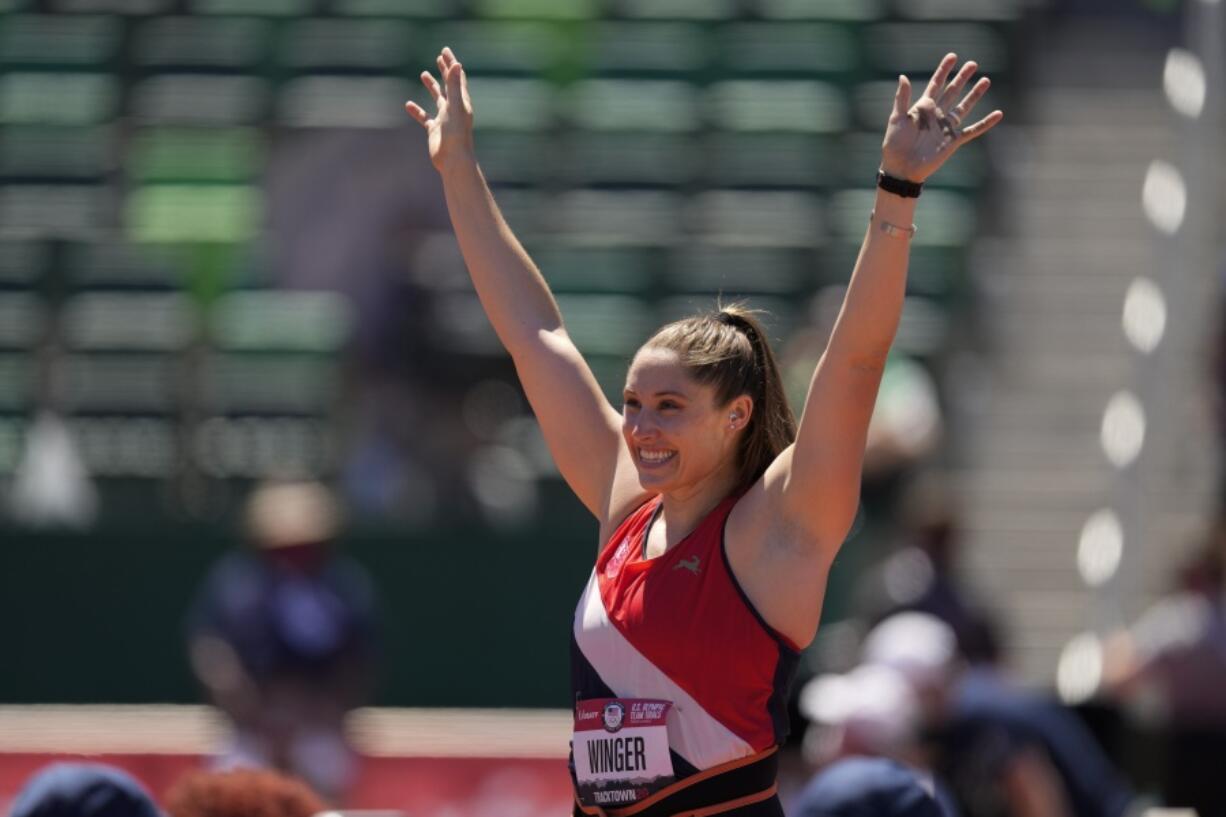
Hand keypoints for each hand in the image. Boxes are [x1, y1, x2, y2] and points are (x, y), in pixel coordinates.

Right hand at [404, 47, 473, 172]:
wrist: (453, 160)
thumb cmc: (456, 134)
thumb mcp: (454, 106)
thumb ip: (453, 85)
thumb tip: (456, 63)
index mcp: (461, 101)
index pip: (457, 78)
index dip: (451, 63)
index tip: (445, 51)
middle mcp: (454, 109)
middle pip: (449, 85)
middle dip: (444, 71)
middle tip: (439, 57)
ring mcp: (444, 119)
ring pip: (437, 99)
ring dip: (432, 87)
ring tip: (423, 74)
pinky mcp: (435, 129)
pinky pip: (425, 117)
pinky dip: (417, 110)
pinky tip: (408, 105)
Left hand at [880, 53, 1002, 182]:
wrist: (901, 168)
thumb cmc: (894, 145)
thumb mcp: (896, 119)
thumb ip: (902, 98)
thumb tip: (903, 76)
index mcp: (923, 107)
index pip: (936, 84)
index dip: (944, 70)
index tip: (952, 56)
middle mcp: (936, 115)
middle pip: (952, 92)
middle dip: (962, 78)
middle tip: (973, 63)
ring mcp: (946, 127)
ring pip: (964, 107)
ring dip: (975, 94)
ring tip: (986, 80)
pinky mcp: (953, 141)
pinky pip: (973, 130)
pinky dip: (985, 123)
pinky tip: (998, 114)